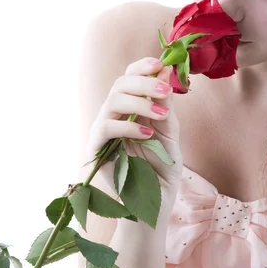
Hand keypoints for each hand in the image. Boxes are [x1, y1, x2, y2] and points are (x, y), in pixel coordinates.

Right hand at [88, 56, 183, 193]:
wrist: (155, 204)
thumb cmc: (162, 170)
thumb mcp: (170, 134)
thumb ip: (166, 106)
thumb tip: (165, 72)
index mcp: (131, 110)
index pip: (129, 79)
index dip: (142, 68)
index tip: (160, 63)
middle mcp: (114, 117)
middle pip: (119, 85)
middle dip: (143, 83)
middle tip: (165, 90)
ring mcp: (103, 132)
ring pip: (111, 101)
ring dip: (139, 103)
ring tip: (161, 115)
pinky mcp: (97, 150)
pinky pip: (106, 127)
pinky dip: (128, 126)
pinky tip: (147, 134)